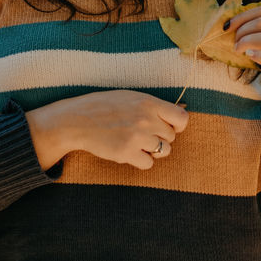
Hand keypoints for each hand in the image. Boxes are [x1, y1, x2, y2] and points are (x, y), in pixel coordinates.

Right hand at [66, 90, 189, 169]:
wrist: (78, 119)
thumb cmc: (105, 106)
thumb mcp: (131, 97)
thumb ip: (154, 105)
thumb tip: (183, 108)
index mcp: (149, 103)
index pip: (182, 118)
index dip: (178, 125)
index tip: (168, 127)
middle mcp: (146, 120)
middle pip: (171, 137)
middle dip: (160, 137)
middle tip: (143, 134)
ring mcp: (137, 137)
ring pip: (163, 151)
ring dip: (153, 150)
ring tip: (137, 142)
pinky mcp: (127, 153)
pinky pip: (149, 164)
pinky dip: (141, 160)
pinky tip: (128, 151)